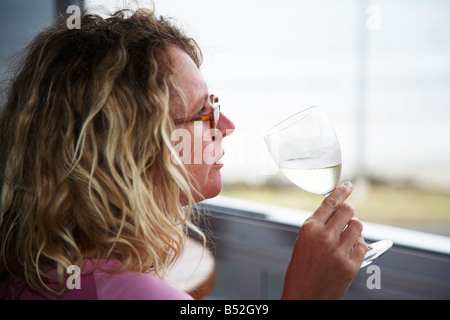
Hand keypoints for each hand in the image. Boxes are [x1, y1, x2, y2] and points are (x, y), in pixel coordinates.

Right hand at [281, 182, 367, 299]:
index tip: (348, 186)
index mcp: (309, 229)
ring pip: (358, 226)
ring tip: (347, 237)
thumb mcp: (302, 241)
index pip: (330, 202)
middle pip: (348, 210)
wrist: (303, 295)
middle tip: (348, 215)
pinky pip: (363, 246)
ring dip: (355, 228)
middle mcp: (324, 237)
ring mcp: (338, 252)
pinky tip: (350, 251)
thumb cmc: (301, 269)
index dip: (341, 191)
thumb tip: (338, 213)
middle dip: (350, 211)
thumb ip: (319, 225)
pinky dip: (358, 246)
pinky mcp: (350, 265)